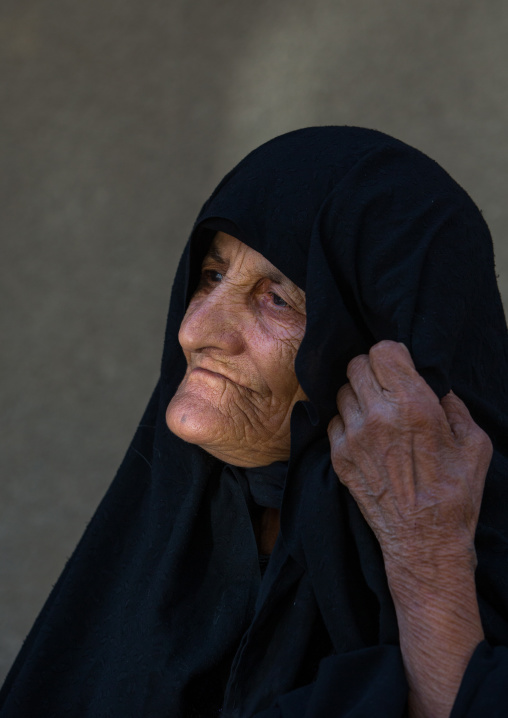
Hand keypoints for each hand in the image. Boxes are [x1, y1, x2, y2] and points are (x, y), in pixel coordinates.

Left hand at [327, 340, 492, 716]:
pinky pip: (334, 421)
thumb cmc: (455, 494)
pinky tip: (365, 436)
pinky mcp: (339, 456)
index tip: (399, 366)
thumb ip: (455, 406)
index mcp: (414, 404)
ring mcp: (354, 436)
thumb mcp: (474, 444)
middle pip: (356, 365)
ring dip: (357, 396)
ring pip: (342, 392)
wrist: (423, 541)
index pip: (382, 351)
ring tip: (376, 413)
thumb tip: (437, 387)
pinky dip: (347, 422)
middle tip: (385, 387)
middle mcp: (379, 414)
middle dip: (371, 371)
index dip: (391, 354)